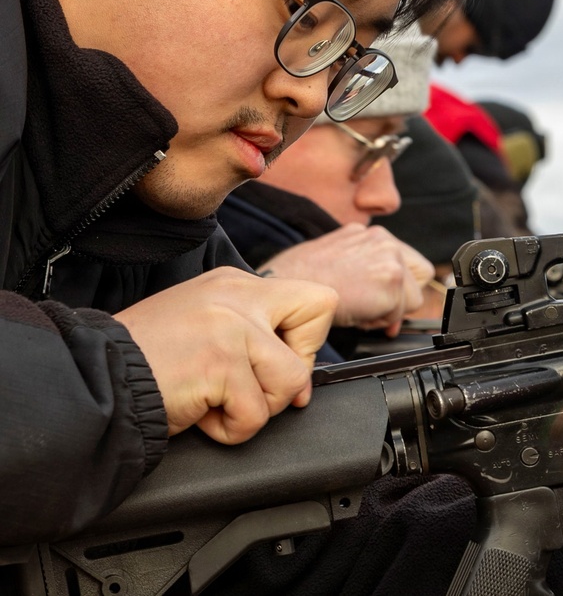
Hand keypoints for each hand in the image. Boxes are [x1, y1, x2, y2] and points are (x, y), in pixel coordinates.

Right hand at [115, 267, 337, 443]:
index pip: (314, 298)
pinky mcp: (220, 362)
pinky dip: (230, 430)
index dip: (305, 340)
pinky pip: (256, 414)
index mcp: (234, 283)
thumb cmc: (146, 362)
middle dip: (295, 366)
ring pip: (291, 379)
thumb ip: (253, 338)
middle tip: (254, 384)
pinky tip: (199, 413)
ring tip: (215, 402)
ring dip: (256, 407)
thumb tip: (301, 380)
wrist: (93, 381)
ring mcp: (231, 325)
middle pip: (318, 316)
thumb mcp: (205, 329)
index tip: (275, 366)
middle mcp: (237, 294)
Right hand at [260, 224, 433, 335]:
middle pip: (418, 279)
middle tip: (372, 309)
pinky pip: (399, 312)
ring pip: (411, 299)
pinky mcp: (391, 279)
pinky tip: (356, 313)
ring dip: (388, 311)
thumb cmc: (300, 276)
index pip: (410, 262)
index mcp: (371, 234)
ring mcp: (391, 258)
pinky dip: (380, 320)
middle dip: (399, 300)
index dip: (401, 287)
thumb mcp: (338, 258)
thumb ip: (366, 267)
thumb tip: (383, 294)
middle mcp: (385, 241)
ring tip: (358, 309)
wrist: (286, 285)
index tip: (386, 300)